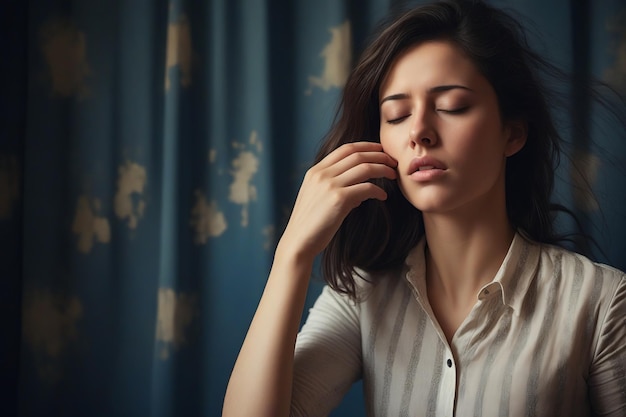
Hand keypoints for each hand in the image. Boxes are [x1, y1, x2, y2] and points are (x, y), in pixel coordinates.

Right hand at [278, 141, 396, 262]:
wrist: (298, 242)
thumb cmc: (310, 225)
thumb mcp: (318, 199)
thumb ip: (336, 189)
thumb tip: (360, 192)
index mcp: (315, 171)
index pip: (345, 149)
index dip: (366, 146)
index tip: (380, 150)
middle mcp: (322, 174)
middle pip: (357, 155)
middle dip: (379, 155)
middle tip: (392, 162)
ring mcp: (330, 185)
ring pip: (364, 167)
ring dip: (383, 169)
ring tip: (393, 175)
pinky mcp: (339, 199)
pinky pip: (366, 188)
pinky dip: (378, 190)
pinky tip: (383, 196)